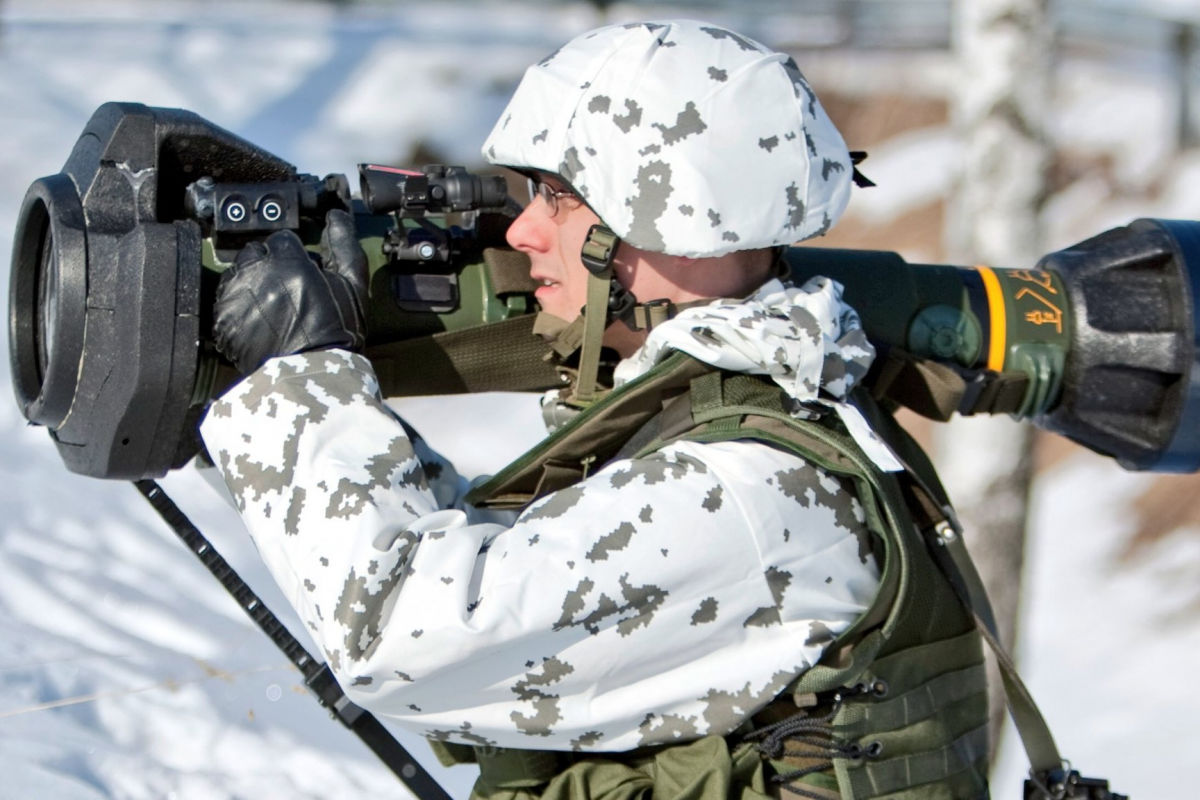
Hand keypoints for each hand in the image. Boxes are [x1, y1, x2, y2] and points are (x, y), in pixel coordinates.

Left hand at [213, 209, 367, 372]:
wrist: (313, 374)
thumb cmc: (337, 331)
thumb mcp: (352, 284)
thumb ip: (344, 244)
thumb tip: (336, 215)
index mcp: (288, 260)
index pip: (282, 239)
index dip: (294, 255)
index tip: (299, 271)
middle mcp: (256, 273)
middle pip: (254, 253)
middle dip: (267, 266)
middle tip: (284, 289)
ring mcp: (236, 297)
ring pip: (237, 275)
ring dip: (251, 285)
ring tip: (271, 308)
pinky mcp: (222, 320)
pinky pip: (226, 304)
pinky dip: (239, 310)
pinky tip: (258, 323)